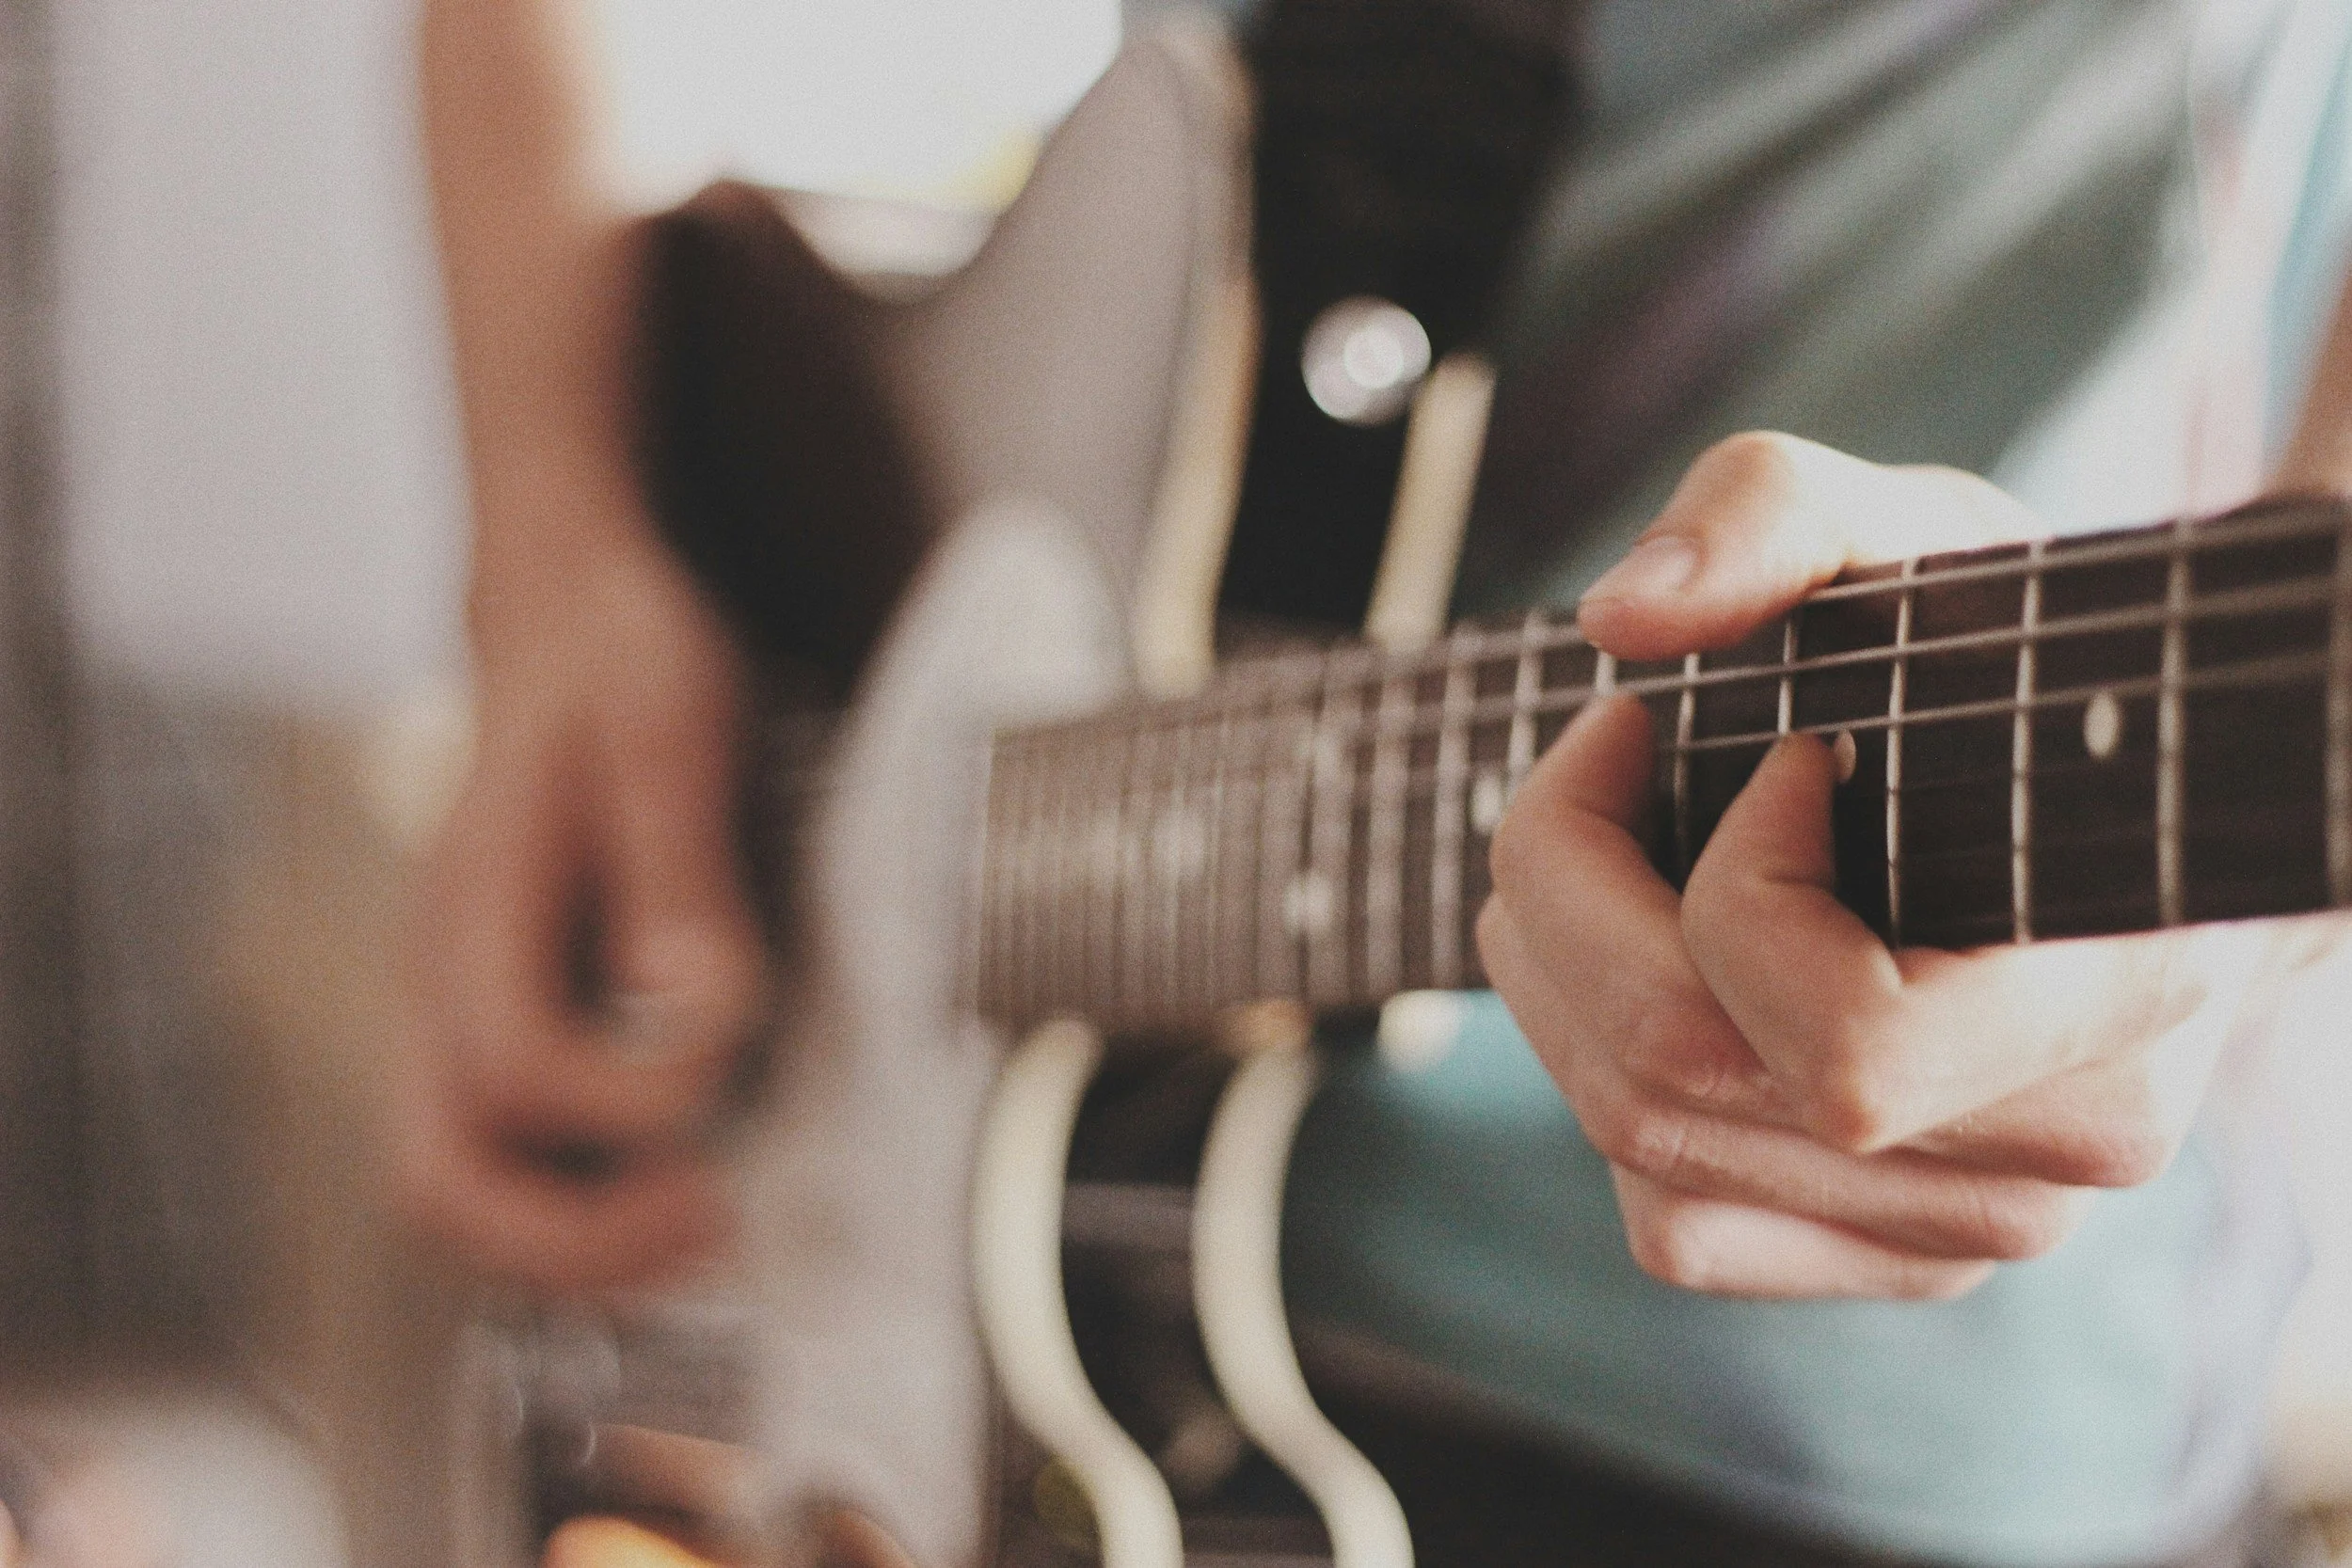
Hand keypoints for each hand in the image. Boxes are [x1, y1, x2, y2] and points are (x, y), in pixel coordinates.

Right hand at [398, 484, 764, 1292]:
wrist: (569, 620)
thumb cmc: (618, 664)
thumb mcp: (670, 729)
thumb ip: (680, 871)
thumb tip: (699, 1009)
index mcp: (475, 909)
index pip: (514, 1066)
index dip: (628, 1099)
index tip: (730, 1064)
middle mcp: (444, 982)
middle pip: (441, 1181)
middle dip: (575, 1242)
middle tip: (713, 1225)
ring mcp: (464, 1013)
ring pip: (467, 1192)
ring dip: (580, 1248)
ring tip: (709, 1227)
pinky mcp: (508, 1024)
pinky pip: (516, 1160)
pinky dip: (588, 1208)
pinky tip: (687, 1183)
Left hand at [1477, 432, 2346, 1298]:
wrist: (2123, 804)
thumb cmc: (2014, 670)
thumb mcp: (1912, 538)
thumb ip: (1775, 515)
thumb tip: (1621, 619)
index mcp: (2121, 988)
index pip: (1844, 1049)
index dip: (1737, 891)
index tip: (1777, 751)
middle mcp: (2058, 1147)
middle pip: (1679, 1090)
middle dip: (1569, 898)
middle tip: (1603, 762)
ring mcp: (1980, 1226)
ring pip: (1647, 1160)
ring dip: (1560, 984)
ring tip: (1598, 854)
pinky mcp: (1902, 1257)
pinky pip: (1676, 1225)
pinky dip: (1608, 1089)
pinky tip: (1645, 966)